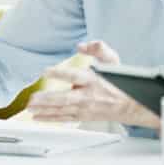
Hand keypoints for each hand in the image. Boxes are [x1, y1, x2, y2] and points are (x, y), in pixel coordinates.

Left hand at [26, 40, 159, 128]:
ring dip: (45, 110)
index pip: (74, 76)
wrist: (133, 105)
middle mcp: (87, 96)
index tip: (46, 71)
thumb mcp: (112, 61)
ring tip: (30, 108)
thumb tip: (81, 45)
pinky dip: (50, 118)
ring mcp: (84, 108)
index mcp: (93, 80)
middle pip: (65, 98)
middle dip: (48, 99)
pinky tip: (38, 117)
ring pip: (62, 110)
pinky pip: (64, 118)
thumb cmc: (120, 83)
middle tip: (33, 99)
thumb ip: (98, 49)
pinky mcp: (83, 116)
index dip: (60, 73)